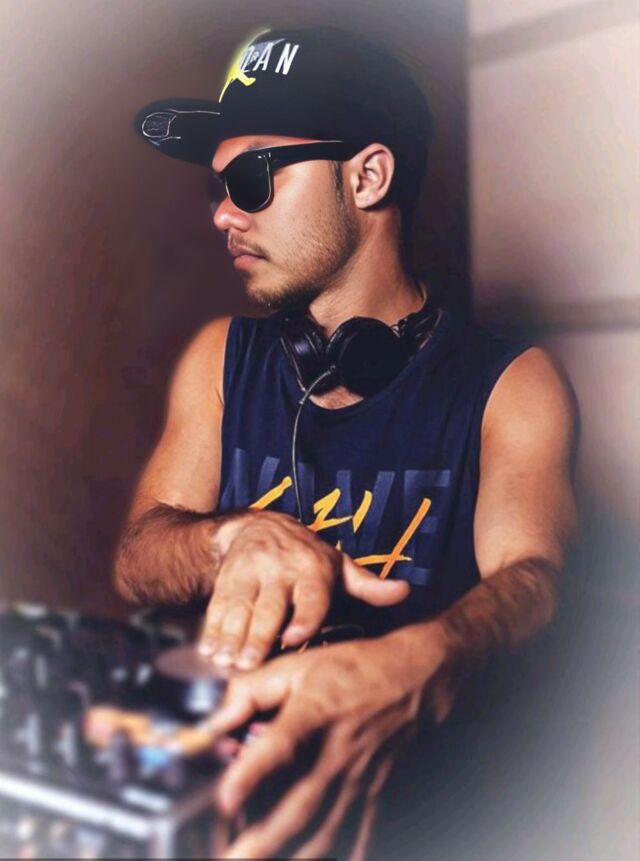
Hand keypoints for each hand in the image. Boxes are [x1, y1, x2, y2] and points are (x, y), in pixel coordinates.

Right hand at [199, 509, 408, 668]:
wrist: (260, 526)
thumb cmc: (307, 557)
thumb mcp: (339, 566)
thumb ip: (366, 585)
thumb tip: (404, 591)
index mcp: (312, 568)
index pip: (310, 595)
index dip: (302, 616)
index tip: (293, 638)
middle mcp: (280, 569)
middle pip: (269, 607)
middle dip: (258, 636)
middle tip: (249, 664)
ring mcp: (250, 572)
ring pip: (240, 608)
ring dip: (231, 637)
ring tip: (226, 663)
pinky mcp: (226, 578)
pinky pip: (218, 606)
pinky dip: (212, 630)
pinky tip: (209, 651)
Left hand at [205, 624, 450, 859]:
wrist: (415, 678)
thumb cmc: (351, 669)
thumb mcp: (297, 664)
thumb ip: (250, 691)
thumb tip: (213, 723)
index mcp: (315, 711)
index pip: (280, 745)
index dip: (251, 773)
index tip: (224, 800)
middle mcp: (337, 751)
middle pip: (301, 803)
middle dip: (264, 839)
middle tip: (232, 860)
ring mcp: (359, 777)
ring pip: (326, 829)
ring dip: (295, 856)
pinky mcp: (375, 794)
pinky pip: (358, 834)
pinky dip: (344, 855)